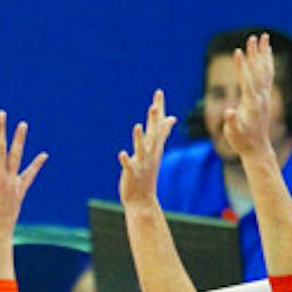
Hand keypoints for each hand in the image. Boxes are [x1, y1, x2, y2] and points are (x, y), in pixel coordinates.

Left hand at [118, 88, 176, 210]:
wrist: (143, 200)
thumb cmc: (147, 173)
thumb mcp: (156, 150)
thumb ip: (162, 132)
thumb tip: (171, 117)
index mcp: (154, 147)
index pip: (158, 124)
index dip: (159, 109)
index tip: (159, 92)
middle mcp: (150, 153)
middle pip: (153, 134)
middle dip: (154, 121)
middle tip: (154, 105)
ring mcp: (142, 164)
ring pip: (142, 149)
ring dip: (139, 139)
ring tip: (137, 126)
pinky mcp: (132, 174)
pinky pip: (129, 166)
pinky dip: (126, 160)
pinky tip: (121, 154)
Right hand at [220, 34, 275, 161]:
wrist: (257, 148)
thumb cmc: (242, 141)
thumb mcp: (234, 134)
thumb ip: (232, 123)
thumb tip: (230, 112)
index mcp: (252, 104)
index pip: (247, 81)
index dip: (241, 66)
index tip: (238, 51)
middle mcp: (261, 97)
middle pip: (258, 71)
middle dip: (254, 54)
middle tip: (252, 37)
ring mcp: (265, 96)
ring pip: (265, 70)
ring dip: (263, 53)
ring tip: (263, 37)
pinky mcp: (265, 96)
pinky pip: (268, 75)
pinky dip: (267, 62)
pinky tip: (266, 52)